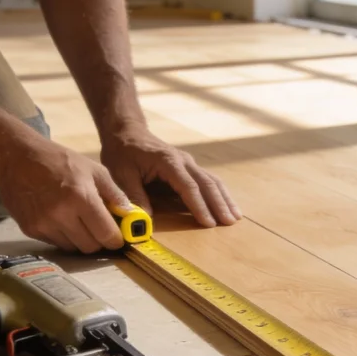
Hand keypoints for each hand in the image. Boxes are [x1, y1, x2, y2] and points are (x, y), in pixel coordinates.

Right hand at [0, 134, 131, 252]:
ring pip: (73, 248)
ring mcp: (44, 224)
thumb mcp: (93, 169)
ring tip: (80, 222)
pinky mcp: (30, 229)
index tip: (118, 237)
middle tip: (100, 229)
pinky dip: (63, 236)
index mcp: (81, 197)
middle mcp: (62, 214)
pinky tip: (62, 219)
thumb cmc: (59, 160)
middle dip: (100, 241)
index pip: (106, 234)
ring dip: (81, 240)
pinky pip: (55, 243)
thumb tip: (131, 214)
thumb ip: (114, 193)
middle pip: (91, 246)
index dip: (116, 239)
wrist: (16, 157)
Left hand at [101, 124, 240, 227]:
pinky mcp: (189, 167)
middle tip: (229, 223)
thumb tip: (145, 219)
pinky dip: (220, 194)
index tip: (208, 223)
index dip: (199, 206)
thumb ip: (134, 195)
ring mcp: (189, 162)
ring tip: (235, 217)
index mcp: (168, 161)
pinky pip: (208, 180)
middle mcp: (183, 160)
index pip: (188, 186)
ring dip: (224, 199)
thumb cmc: (123, 153)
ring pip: (212, 181)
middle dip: (219, 204)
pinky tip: (227, 206)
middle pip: (207, 183)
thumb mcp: (121, 174)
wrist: (127, 132)